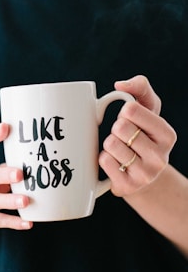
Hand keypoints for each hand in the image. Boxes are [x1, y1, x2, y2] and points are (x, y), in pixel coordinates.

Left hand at [99, 75, 176, 196]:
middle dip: (116, 129)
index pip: (131, 110)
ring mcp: (145, 174)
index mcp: (167, 135)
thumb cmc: (142, 135)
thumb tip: (120, 85)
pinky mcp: (128, 186)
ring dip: (108, 144)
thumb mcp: (147, 109)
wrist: (141, 175)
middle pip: (120, 127)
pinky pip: (104, 161)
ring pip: (110, 144)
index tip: (130, 120)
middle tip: (124, 137)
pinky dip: (103, 158)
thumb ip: (140, 88)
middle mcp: (160, 157)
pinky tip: (114, 162)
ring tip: (119, 150)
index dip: (124, 112)